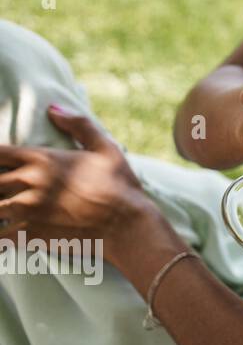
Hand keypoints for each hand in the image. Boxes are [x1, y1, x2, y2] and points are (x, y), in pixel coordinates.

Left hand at [0, 105, 151, 242]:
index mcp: (42, 160)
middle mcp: (29, 183)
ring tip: (5, 209)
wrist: (127, 225)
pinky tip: (6, 232)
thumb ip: (79, 125)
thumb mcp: (106, 148)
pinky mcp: (30, 235)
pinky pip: (0, 236)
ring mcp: (27, 211)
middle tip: (4, 188)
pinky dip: (0, 234)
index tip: (1, 161)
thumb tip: (53, 108)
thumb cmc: (119, 185)